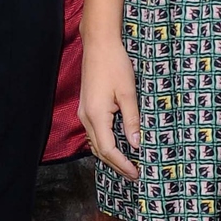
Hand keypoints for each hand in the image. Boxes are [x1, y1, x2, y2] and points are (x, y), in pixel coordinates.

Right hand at [79, 35, 141, 180]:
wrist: (99, 45)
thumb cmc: (114, 65)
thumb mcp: (128, 93)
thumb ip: (132, 120)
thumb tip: (136, 144)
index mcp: (96, 116)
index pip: (108, 150)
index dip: (122, 164)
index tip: (136, 172)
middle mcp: (86, 118)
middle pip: (100, 151)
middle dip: (117, 165)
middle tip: (134, 174)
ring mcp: (84, 113)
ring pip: (96, 143)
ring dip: (111, 156)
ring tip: (128, 164)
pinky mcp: (87, 108)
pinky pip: (95, 133)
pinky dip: (106, 144)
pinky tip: (118, 145)